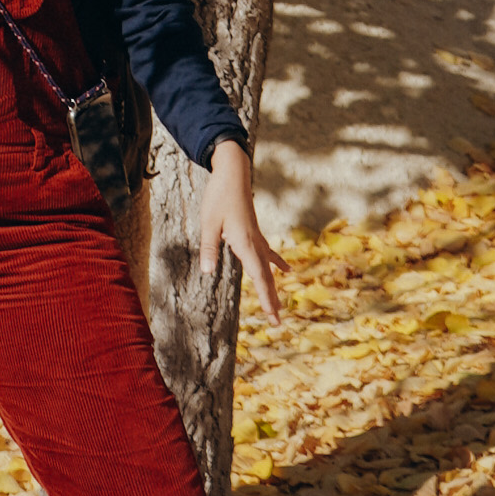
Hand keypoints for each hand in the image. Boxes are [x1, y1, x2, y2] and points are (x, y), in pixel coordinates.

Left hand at [197, 142, 281, 322]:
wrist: (233, 172)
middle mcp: (255, 243)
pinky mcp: (254, 232)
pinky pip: (269, 253)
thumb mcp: (208, 222)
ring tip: (278, 307)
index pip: (258, 277)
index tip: (273, 317)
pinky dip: (277, 264)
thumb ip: (209, 247)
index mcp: (245, 243)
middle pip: (266, 277)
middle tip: (278, 323)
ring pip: (268, 269)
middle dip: (272, 300)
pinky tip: (286, 270)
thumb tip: (208, 273)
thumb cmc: (219, 196)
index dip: (266, 298)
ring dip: (272, 288)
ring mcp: (257, 237)